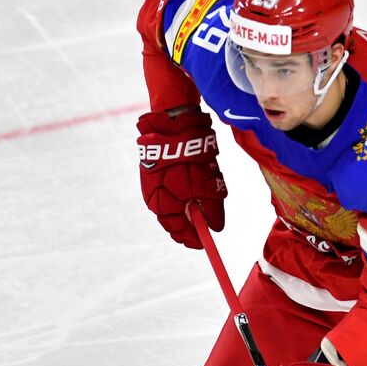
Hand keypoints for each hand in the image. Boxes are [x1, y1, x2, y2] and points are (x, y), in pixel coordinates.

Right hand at [136, 108, 225, 248]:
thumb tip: (215, 229)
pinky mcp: (152, 174)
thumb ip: (212, 211)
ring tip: (198, 205)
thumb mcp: (208, 186)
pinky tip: (188, 190)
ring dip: (184, 209)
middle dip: (189, 225)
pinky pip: (166, 193)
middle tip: (203, 227)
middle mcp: (154, 200)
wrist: (173, 124)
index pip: (179, 232)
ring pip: (170, 207)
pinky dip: (178, 196)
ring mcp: (151, 186)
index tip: (205, 242)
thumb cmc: (192, 157)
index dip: (193, 238)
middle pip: (173, 222)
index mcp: (164, 206)